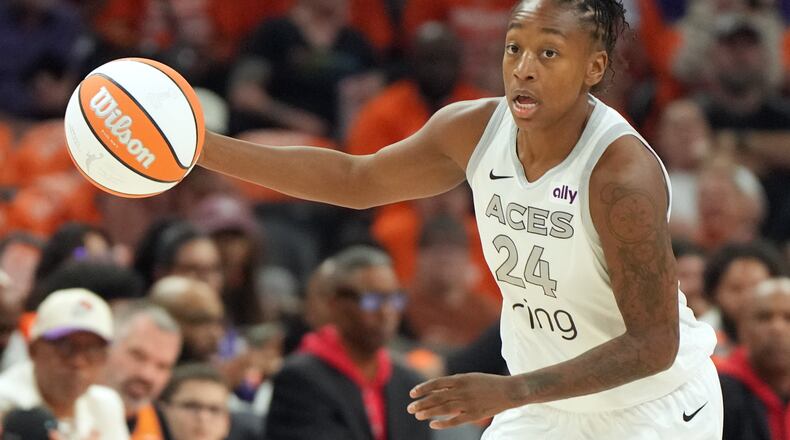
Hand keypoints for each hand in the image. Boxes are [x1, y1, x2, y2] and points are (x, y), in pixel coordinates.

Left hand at [407, 373, 522, 428]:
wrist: (509, 391)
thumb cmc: (487, 383)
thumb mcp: (470, 377)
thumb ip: (454, 383)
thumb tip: (437, 388)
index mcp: (460, 379)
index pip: (436, 383)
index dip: (423, 388)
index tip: (412, 393)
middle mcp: (462, 390)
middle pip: (437, 397)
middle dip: (422, 403)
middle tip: (410, 408)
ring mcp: (468, 403)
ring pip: (443, 409)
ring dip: (429, 412)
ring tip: (418, 415)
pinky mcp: (474, 414)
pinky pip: (455, 420)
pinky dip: (443, 423)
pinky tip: (433, 424)